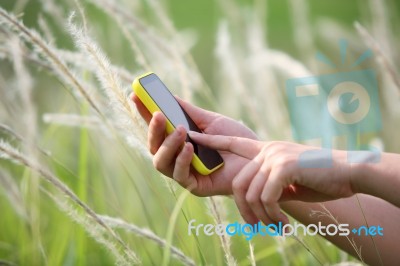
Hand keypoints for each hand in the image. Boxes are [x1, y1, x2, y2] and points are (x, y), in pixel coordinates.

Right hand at [130, 93, 257, 195]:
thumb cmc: (235, 139)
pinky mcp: (194, 186)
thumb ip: (188, 111)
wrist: (259, 158)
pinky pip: (179, 175)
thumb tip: (168, 96)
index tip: (135, 95)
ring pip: (160, 162)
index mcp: (179, 141)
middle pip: (153, 146)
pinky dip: (181, 160)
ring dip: (167, 145)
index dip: (144, 113)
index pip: (157, 128)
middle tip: (159, 114)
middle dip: (153, 130)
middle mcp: (177, 157)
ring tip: (180, 130)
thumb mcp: (210, 120)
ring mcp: (184, 172)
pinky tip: (189, 146)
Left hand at [188, 132, 354, 224]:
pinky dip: (272, 215)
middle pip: (238, 184)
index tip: (193, 135)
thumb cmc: (321, 178)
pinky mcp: (284, 166)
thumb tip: (256, 200)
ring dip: (262, 218)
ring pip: (251, 194)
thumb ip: (270, 183)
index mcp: (267, 150)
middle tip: (259, 227)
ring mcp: (274, 156)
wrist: (350, 172)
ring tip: (277, 227)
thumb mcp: (290, 180)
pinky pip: (266, 197)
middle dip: (245, 212)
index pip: (232, 143)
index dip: (212, 142)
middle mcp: (267, 150)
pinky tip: (284, 224)